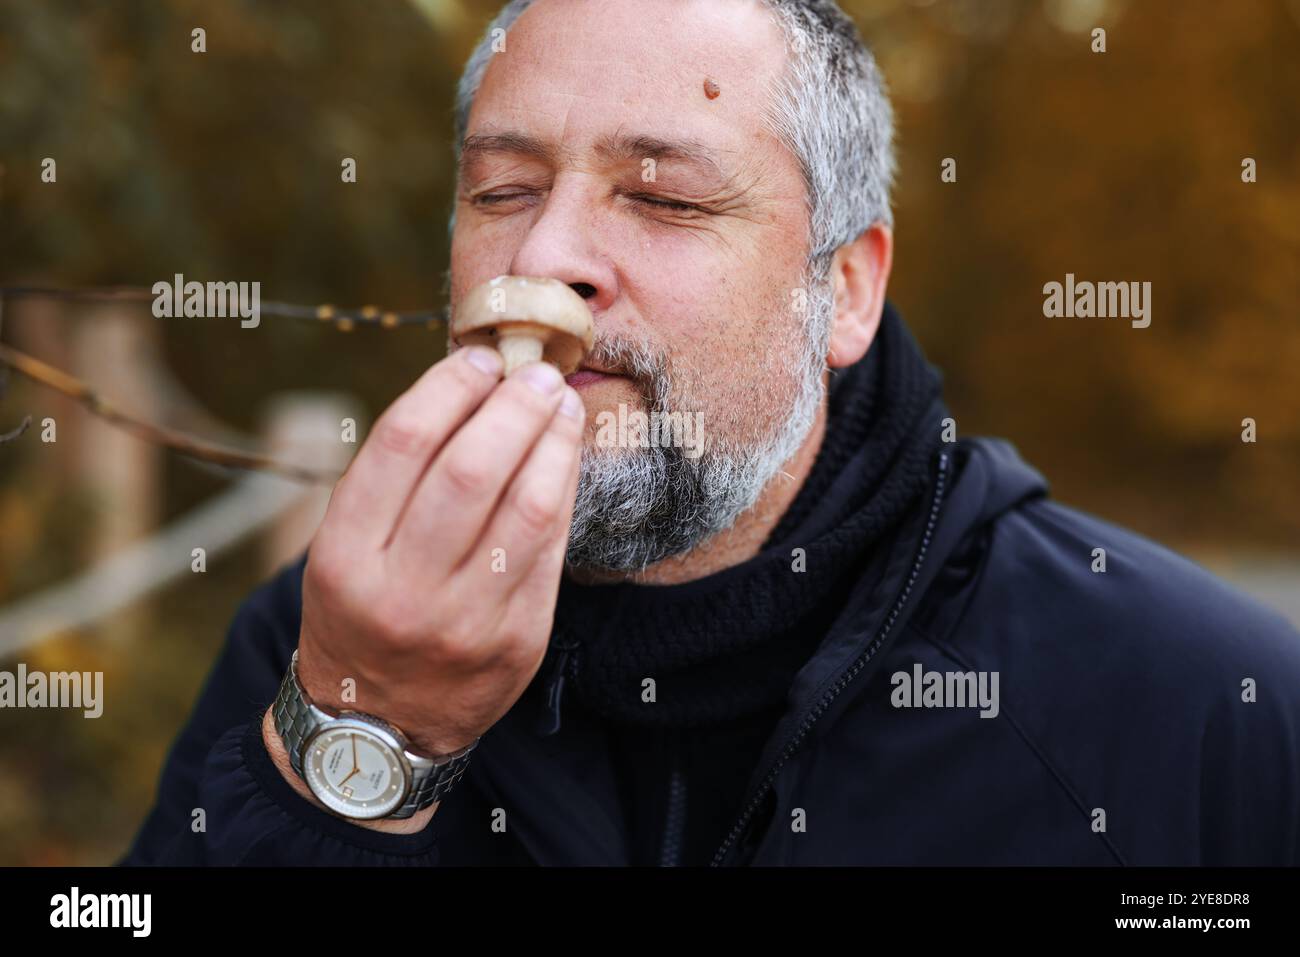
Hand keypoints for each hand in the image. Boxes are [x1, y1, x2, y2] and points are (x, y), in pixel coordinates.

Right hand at [294, 347, 584, 756]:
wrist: (376, 724)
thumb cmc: (362, 610)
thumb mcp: (346, 549)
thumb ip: (396, 478)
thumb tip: (472, 386)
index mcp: (344, 557)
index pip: (404, 444)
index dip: (450, 388)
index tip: (479, 358)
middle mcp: (402, 592)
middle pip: (472, 470)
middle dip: (514, 407)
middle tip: (536, 373)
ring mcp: (465, 622)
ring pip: (528, 509)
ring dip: (553, 442)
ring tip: (561, 405)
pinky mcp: (517, 642)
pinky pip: (553, 550)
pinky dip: (564, 491)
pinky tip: (565, 459)